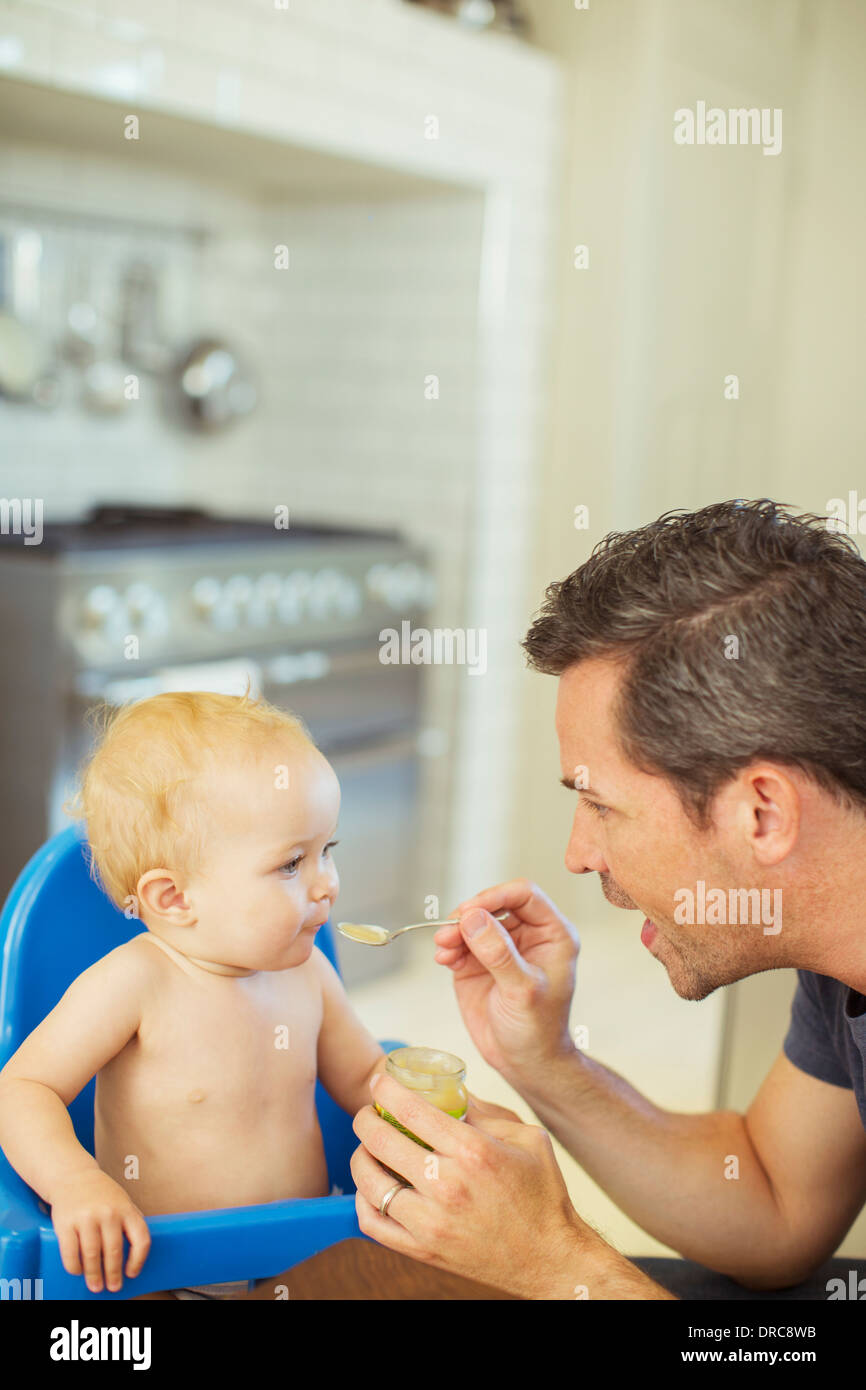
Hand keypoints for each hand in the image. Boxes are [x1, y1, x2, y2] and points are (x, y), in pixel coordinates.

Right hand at [49, 1169, 150, 1292]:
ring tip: (96, 1286)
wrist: (74, 1176)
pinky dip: (75, 1267)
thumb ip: (131, 1222)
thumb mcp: (123, 1201)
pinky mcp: (66, 1223)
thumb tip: (138, 1252)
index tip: (132, 1273)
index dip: (138, 1260)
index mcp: (126, 1209)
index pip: (141, 1239)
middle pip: (114, 1251)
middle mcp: (108, 1213)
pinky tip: (78, 1271)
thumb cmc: (102, 1193)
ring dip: (94, 1275)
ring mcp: (86, 1218)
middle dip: (113, 1274)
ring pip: (92, 1255)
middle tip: (113, 1287)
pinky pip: (70, 1252)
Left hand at [352, 1072, 585, 1297]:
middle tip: (368, 1113)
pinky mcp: (423, 1250)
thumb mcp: (527, 1138)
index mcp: (473, 1151)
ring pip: (370, 1183)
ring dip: (361, 1158)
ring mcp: (431, 1222)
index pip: (411, 1110)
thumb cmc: (543, 1194)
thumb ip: (486, 1112)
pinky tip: (372, 1187)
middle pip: (381, 1141)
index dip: (387, 1090)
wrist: (551, 1258)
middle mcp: (447, 1185)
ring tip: (367, 1148)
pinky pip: (373, 1224)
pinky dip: (363, 1202)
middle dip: (365, 1119)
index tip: (380, 1083)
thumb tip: (452, 1091)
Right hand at [433, 878, 580, 1078]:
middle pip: (494, 904)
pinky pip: (459, 943)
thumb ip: (498, 953)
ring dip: (454, 930)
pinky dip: (448, 947)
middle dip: (470, 914)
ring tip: (443, 947)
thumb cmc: (538, 1029)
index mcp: (552, 934)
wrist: (523, 1062)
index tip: (470, 910)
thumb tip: (473, 917)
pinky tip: (444, 959)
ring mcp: (501, 947)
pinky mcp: (478, 962)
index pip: (524, 895)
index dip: (496, 896)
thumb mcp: (522, 991)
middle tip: (450, 929)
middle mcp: (527, 935)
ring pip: (473, 922)